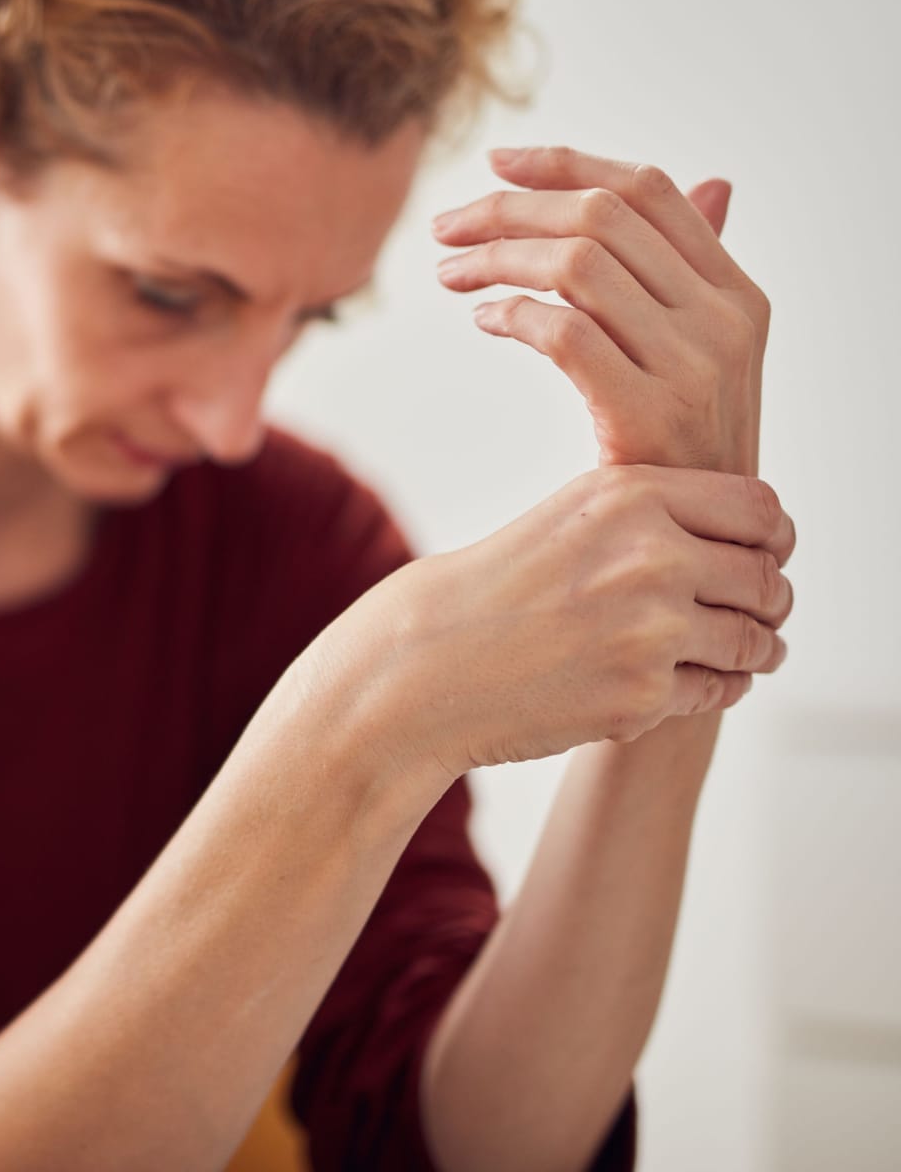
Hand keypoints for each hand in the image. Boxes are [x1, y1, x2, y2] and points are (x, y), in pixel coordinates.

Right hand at [276, 465, 795, 777]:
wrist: (419, 667)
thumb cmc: (488, 593)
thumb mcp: (569, 520)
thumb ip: (653, 517)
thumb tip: (759, 541)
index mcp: (630, 496)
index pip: (760, 510)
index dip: (772, 541)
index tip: (761, 560)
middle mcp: (650, 555)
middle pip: (768, 579)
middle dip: (765, 604)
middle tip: (750, 618)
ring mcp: (651, 629)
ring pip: (754, 641)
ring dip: (748, 653)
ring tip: (722, 657)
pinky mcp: (642, 695)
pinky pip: (717, 692)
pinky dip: (706, 692)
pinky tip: (668, 685)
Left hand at [431, 146, 770, 475]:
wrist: (702, 548)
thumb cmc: (683, 450)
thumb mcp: (708, 355)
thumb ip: (692, 275)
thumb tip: (711, 183)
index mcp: (737, 292)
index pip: (649, 191)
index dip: (567, 165)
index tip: (496, 163)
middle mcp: (724, 319)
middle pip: (600, 217)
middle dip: (508, 210)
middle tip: (444, 226)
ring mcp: (692, 366)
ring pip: (576, 266)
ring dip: (495, 259)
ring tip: (447, 274)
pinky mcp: (649, 413)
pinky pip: (563, 333)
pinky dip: (511, 314)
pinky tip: (483, 320)